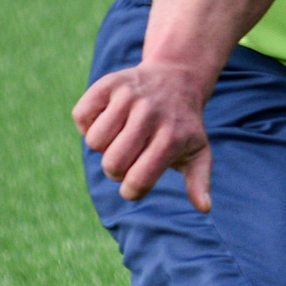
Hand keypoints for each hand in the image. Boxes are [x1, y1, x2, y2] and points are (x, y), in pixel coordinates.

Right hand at [74, 59, 212, 211]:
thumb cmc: (183, 125)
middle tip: (128, 159)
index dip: (131, 191)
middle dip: (115, 171)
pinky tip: (106, 120)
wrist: (176, 78)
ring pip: (94, 141)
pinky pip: (81, 115)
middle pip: (112, 164)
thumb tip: (204, 208)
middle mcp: (151, 114)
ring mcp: (129, 96)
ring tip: (119, 137)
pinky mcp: (109, 83)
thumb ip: (199, 182)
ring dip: (102, 147)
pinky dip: (87, 124)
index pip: (138, 180)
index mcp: (172, 137)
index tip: (135, 184)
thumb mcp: (198, 152)